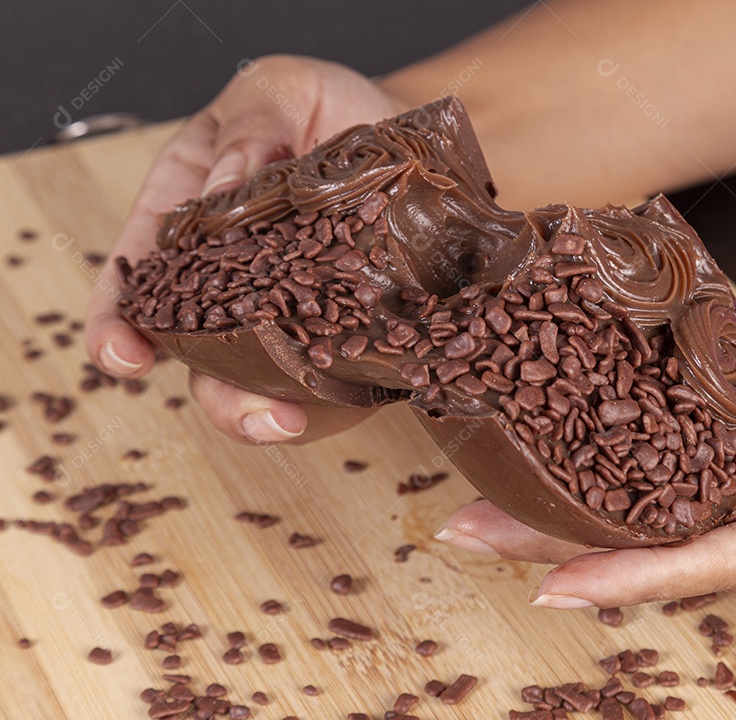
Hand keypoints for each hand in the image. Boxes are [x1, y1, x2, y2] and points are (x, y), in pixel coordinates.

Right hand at [86, 55, 405, 443]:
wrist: (410, 136)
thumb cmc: (331, 110)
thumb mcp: (279, 91)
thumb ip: (247, 130)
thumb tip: (218, 193)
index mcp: (193, 222)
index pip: (142, 279)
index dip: (119, 321)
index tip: (123, 354)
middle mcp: (233, 283)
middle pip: (202, 357)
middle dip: (218, 396)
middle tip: (248, 411)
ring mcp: (291, 318)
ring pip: (266, 386)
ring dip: (273, 412)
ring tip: (294, 419)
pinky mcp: (347, 339)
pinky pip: (337, 386)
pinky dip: (339, 400)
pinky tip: (357, 393)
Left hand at [436, 310, 735, 613]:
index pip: (728, 562)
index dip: (633, 573)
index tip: (549, 583)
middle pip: (688, 544)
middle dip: (581, 536)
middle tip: (477, 524)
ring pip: (716, 507)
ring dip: (630, 488)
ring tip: (527, 466)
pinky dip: (712, 445)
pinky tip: (651, 416)